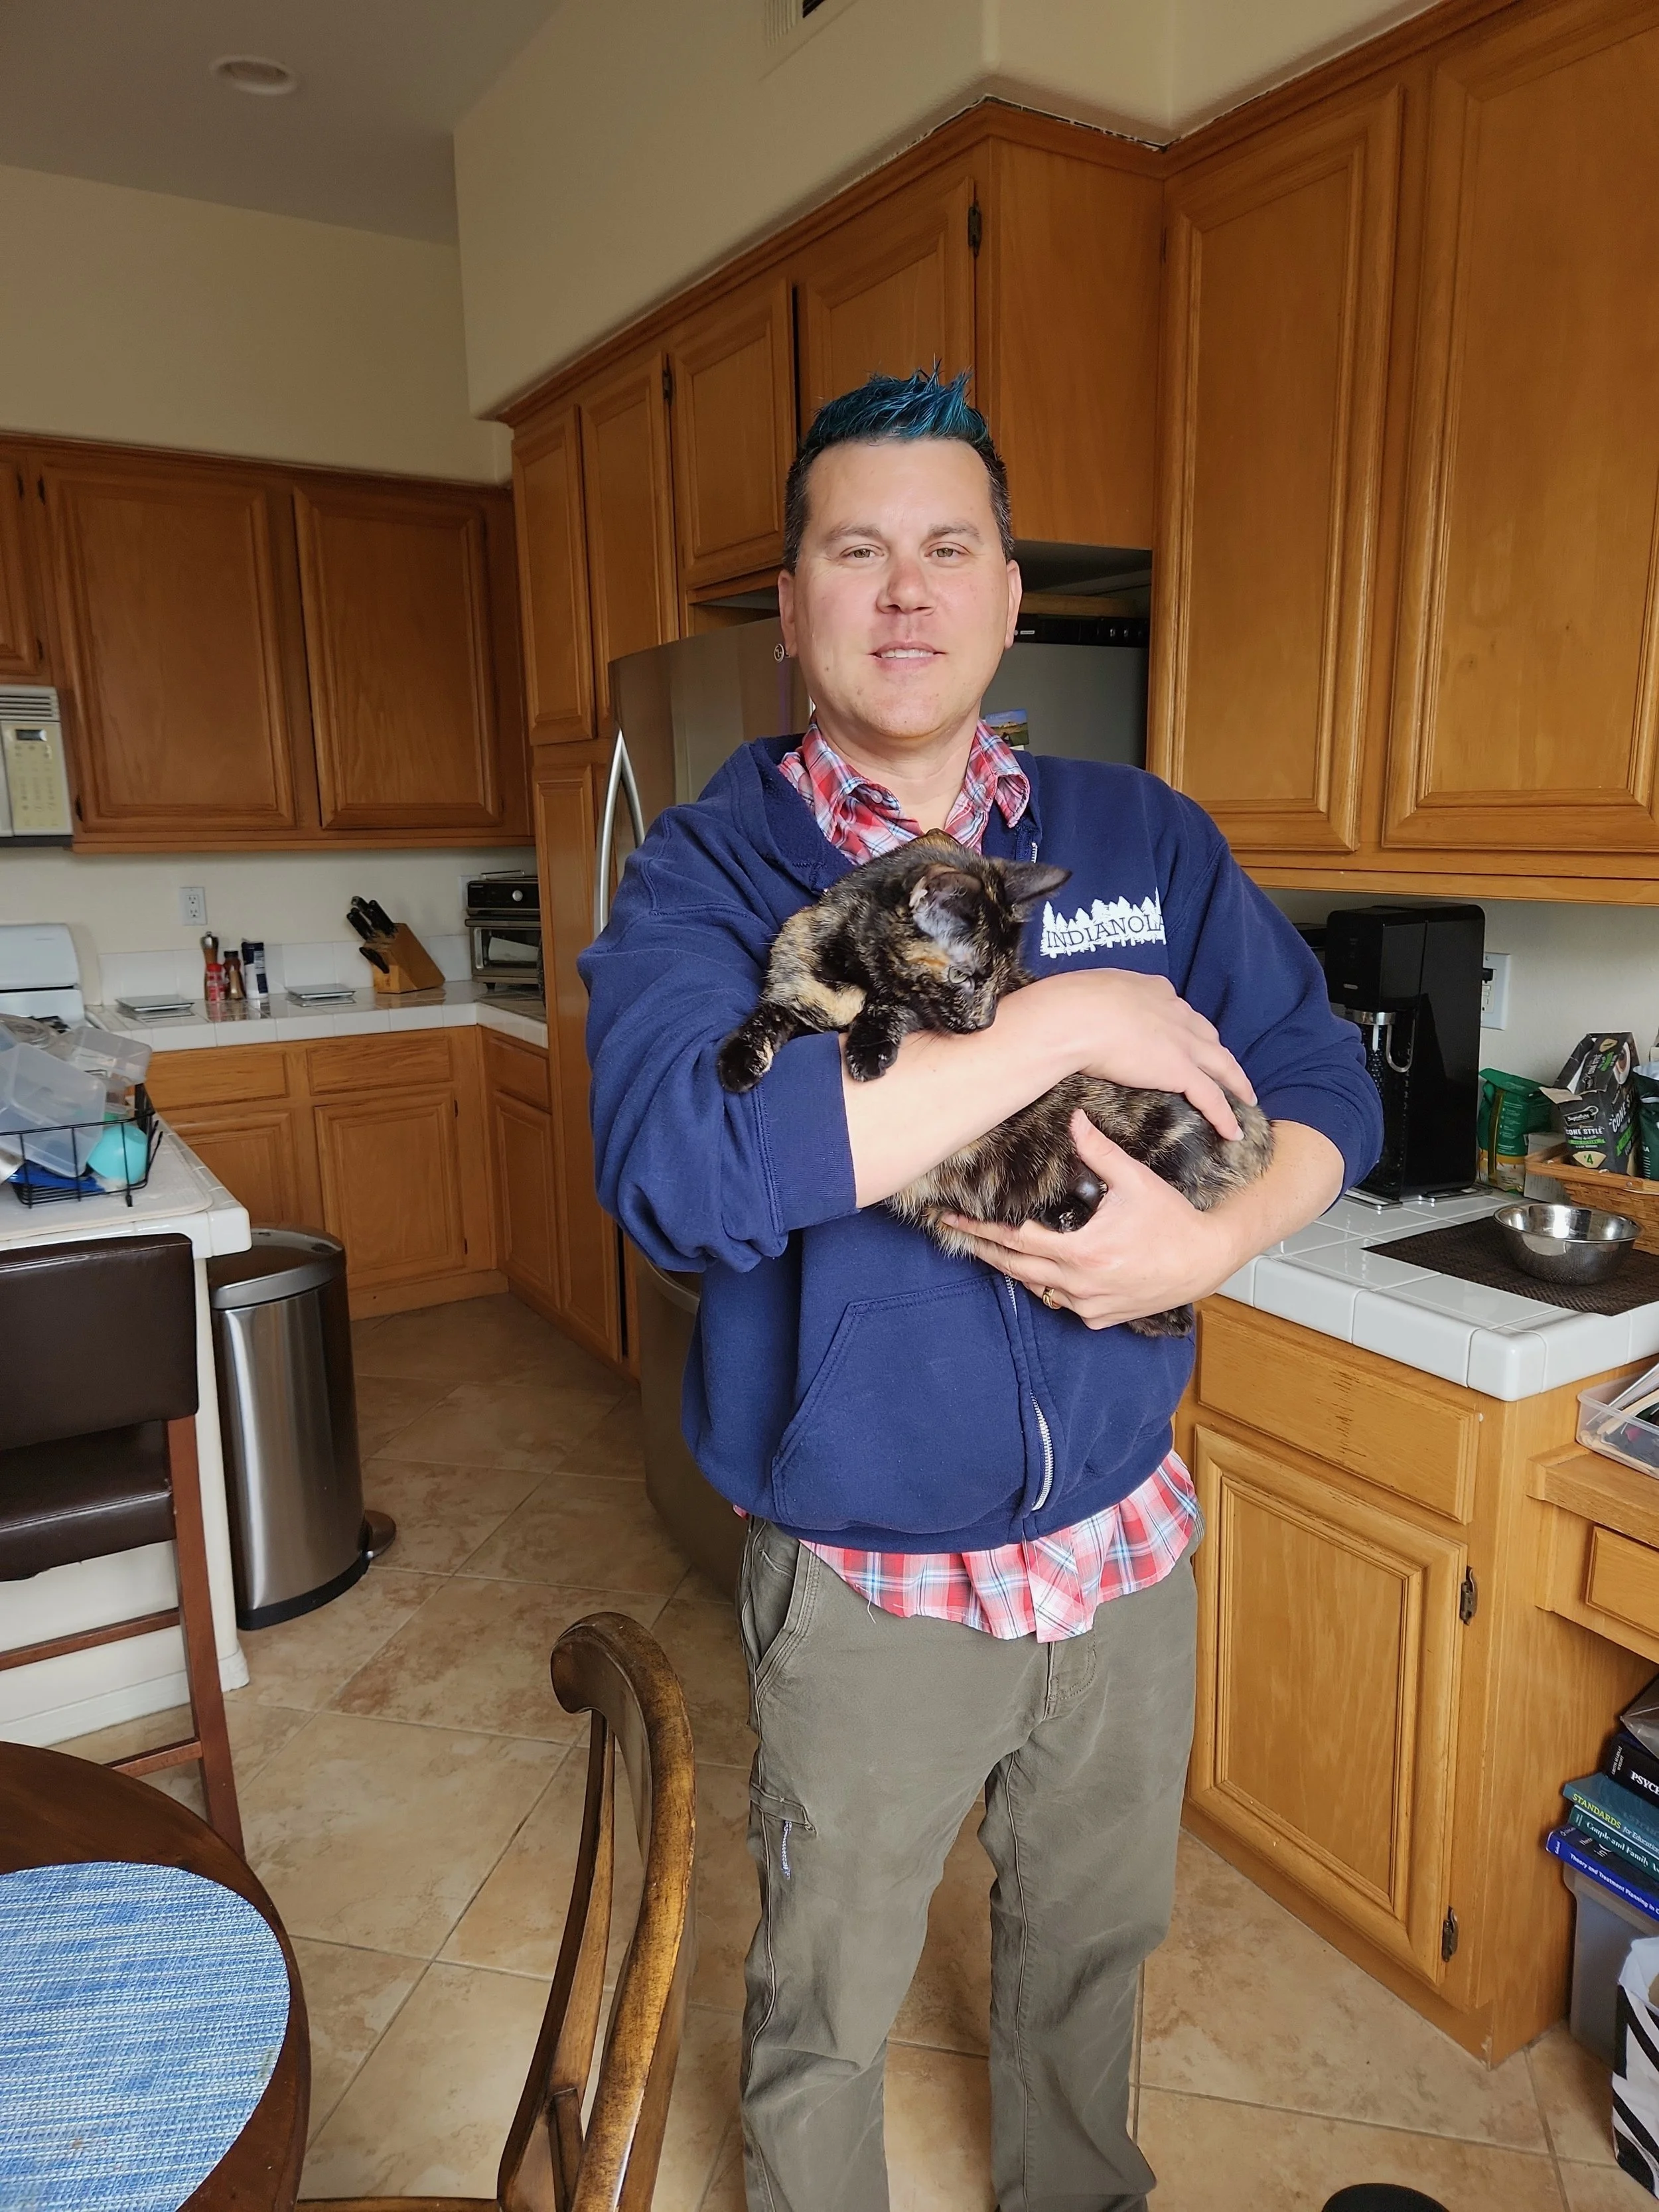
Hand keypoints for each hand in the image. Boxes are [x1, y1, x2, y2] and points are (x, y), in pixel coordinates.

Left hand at [942, 1112, 1245, 1329]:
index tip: (953, 1221)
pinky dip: (1050, 1287)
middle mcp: (1080, 1285)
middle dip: (984, 1250)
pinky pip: (1063, 1304)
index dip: (981, 1230)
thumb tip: (1075, 1119)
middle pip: (1015, 1270)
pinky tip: (1040, 1271)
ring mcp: (1089, 1306)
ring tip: (990, 1249)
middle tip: (957, 1234)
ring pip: (1037, 1289)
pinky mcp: (1100, 1318)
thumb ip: (1100, 1152)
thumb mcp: (1136, 1181)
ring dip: (1014, 1269)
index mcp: (1082, 1251)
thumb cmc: (1172, 1219)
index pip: (1017, 1241)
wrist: (1204, 1261)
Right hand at [1030, 970, 1253, 1141]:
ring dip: (1235, 1082)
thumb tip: (1087, 1010)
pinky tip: (1233, 1132)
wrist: (1074, 1017)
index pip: (1178, 1011)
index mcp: (1153, 990)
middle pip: (1207, 1036)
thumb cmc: (1070, 1005)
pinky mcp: (1180, 1070)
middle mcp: (1175, 1012)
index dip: (1186, 1027)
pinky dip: (1224, 1116)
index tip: (1185, 1037)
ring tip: (1244, 1098)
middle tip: (1226, 1070)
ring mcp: (1182, 1041)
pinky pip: (1211, 1097)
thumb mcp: (1090, 993)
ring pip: (1221, 1064)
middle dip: (1217, 1053)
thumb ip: (1099, 1001)